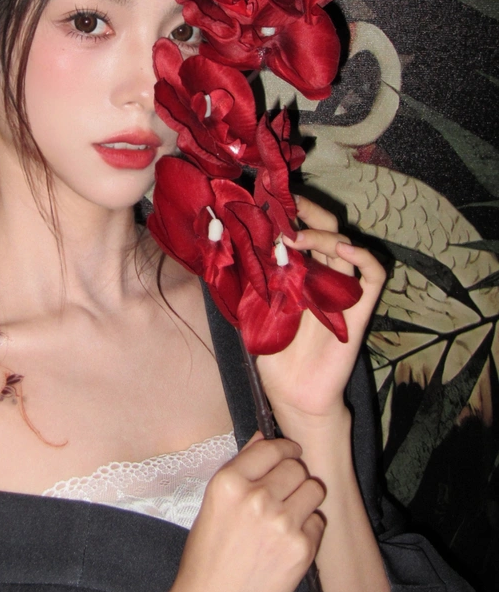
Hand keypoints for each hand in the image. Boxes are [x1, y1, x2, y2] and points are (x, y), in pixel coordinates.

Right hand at [150, 435, 324, 591]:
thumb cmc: (208, 554)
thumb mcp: (214, 502)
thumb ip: (241, 466)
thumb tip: (264, 437)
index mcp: (229, 482)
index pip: (271, 447)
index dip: (284, 448)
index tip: (290, 452)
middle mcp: (256, 498)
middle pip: (296, 466)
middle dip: (294, 475)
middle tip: (286, 490)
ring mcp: (281, 524)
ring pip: (313, 489)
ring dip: (305, 498)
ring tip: (290, 513)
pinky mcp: (301, 549)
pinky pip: (319, 521)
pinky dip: (308, 528)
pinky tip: (289, 539)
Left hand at [256, 196, 385, 432]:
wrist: (292, 393)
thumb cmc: (272, 351)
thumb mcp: (250, 306)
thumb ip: (244, 273)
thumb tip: (218, 235)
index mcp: (299, 271)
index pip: (302, 229)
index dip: (291, 212)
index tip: (270, 198)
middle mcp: (323, 275)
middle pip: (327, 229)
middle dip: (310, 212)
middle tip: (289, 204)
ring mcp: (343, 290)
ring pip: (346, 246)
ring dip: (324, 234)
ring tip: (299, 236)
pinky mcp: (359, 310)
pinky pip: (373, 276)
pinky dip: (363, 257)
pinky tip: (344, 249)